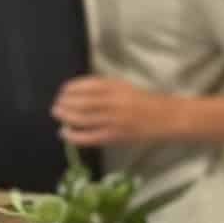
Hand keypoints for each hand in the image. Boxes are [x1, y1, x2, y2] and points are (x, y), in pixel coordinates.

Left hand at [52, 76, 181, 145]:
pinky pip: (90, 137)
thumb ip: (104, 88)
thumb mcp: (125, 87)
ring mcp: (114, 120)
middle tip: (56, 105)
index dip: (71, 88)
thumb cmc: (145, 102)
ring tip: (57, 115)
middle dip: (65, 103)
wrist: (167, 117)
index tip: (62, 91)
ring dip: (66, 117)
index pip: (87, 86)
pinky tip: (65, 133)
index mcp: (117, 87)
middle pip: (82, 102)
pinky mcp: (116, 136)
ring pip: (83, 119)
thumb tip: (76, 93)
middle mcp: (114, 102)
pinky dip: (74, 135)